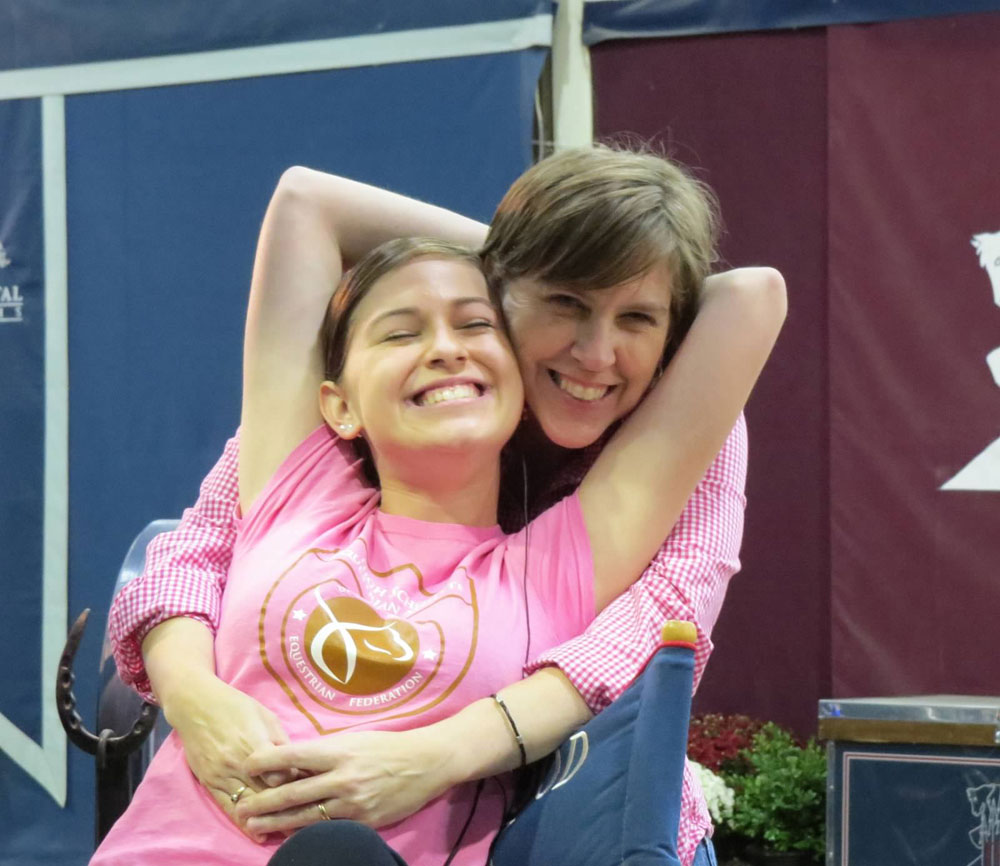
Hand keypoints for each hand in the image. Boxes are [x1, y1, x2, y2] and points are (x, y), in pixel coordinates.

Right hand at [162, 671, 293, 839]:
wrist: (196, 706)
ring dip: (267, 819)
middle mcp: (238, 764)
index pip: (281, 774)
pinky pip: (228, 807)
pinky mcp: (209, 783)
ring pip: (248, 804)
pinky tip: (257, 833)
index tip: (307, 785)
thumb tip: (298, 763)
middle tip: (306, 816)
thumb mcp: (266, 716)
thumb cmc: (236, 706)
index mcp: (256, 744)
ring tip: (287, 832)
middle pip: (266, 793)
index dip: (296, 781)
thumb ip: (281, 741)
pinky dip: (243, 822)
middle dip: (286, 806)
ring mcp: (222, 775)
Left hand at [236, 727, 456, 835]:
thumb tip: (291, 763)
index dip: (266, 760)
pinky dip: (306, 833)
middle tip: (240, 808)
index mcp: (339, 751)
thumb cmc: (387, 746)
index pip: (293, 755)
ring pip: (306, 816)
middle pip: (293, 792)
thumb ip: (324, 752)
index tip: (246, 764)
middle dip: (262, 802)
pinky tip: (289, 837)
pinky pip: (328, 829)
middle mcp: (342, 777)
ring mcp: (353, 803)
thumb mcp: (354, 740)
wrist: (426, 763)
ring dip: (276, 823)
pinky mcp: (364, 822)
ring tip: (254, 827)